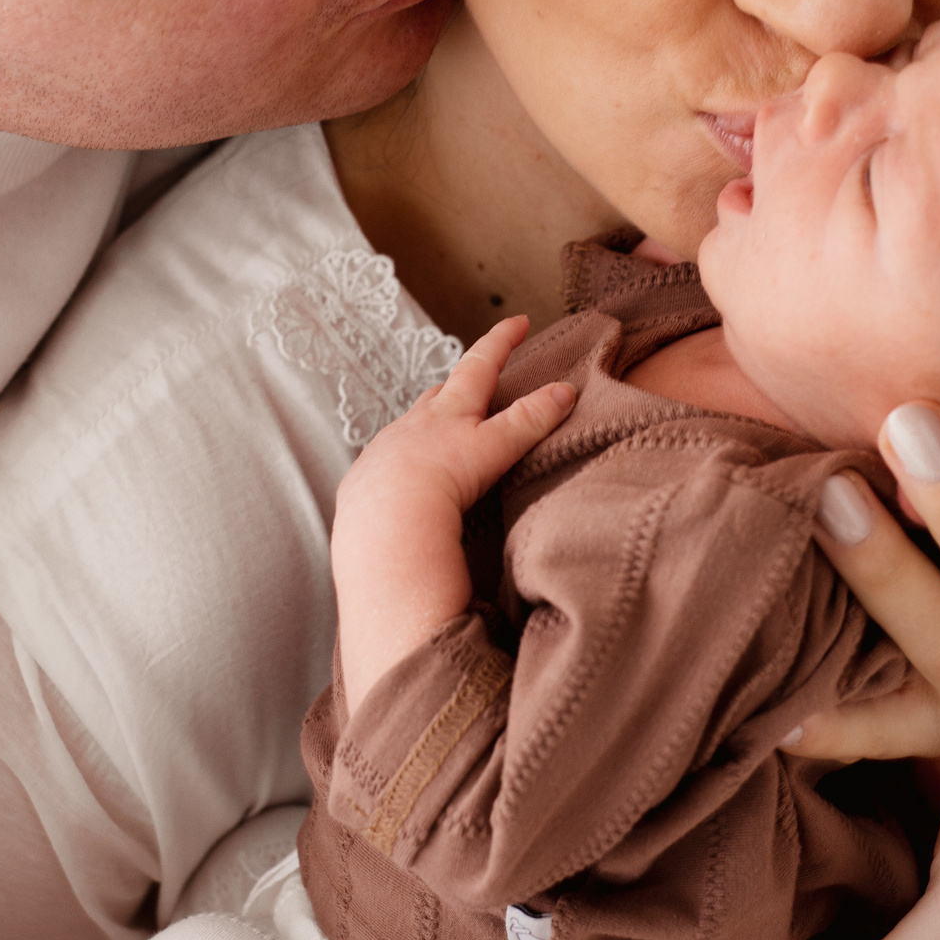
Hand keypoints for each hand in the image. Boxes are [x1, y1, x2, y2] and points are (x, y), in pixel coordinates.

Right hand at [330, 316, 574, 695]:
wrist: (378, 548)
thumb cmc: (373, 572)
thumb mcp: (372, 562)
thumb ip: (391, 566)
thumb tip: (394, 608)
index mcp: (374, 474)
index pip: (403, 435)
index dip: (425, 418)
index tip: (438, 405)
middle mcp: (400, 443)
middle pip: (431, 395)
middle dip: (457, 371)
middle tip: (479, 348)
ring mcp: (437, 438)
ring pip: (470, 385)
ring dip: (493, 358)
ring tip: (515, 331)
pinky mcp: (476, 448)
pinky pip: (517, 421)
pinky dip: (542, 405)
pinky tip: (567, 392)